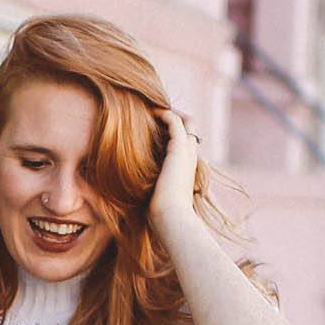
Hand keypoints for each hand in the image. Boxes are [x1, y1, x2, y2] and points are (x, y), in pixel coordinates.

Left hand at [149, 106, 201, 242]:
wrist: (171, 217)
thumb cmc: (162, 213)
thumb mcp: (156, 195)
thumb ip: (150, 187)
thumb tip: (134, 189)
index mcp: (186, 168)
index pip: (185, 143)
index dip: (173, 133)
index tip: (155, 127)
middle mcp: (190, 157)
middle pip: (190, 129)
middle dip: (175, 119)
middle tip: (155, 113)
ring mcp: (187, 152)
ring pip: (185, 122)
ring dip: (169, 113)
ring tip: (152, 108)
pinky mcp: (179, 148)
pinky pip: (175, 121)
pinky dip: (164, 114)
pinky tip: (151, 111)